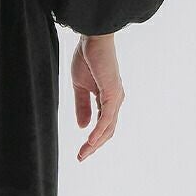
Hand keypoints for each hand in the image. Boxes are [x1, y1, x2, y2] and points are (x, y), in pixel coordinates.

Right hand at [71, 33, 124, 161]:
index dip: (92, 139)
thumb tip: (83, 127)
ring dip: (96, 142)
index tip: (80, 151)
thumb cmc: (87, 57)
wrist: (92, 38)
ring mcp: (116, 98)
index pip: (102, 125)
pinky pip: (107, 118)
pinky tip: (90, 140)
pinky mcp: (113, 93)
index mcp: (107, 99)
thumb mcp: (80, 85)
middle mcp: (115, 101)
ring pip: (108, 128)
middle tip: (81, 157)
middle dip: (94, 146)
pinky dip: (99, 131)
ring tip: (84, 153)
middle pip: (108, 131)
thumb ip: (82, 105)